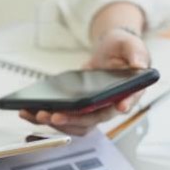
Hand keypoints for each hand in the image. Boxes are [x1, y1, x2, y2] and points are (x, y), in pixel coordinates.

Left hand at [19, 27, 149, 135]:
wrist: (110, 49)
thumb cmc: (124, 48)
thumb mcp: (132, 45)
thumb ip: (137, 54)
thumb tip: (140, 65)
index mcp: (127, 93)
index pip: (122, 105)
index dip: (114, 110)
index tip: (109, 110)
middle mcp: (110, 105)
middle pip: (91, 120)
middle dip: (72, 120)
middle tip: (53, 115)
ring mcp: (93, 108)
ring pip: (75, 124)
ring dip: (55, 123)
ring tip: (35, 114)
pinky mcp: (79, 107)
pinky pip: (64, 116)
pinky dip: (47, 117)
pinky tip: (30, 112)